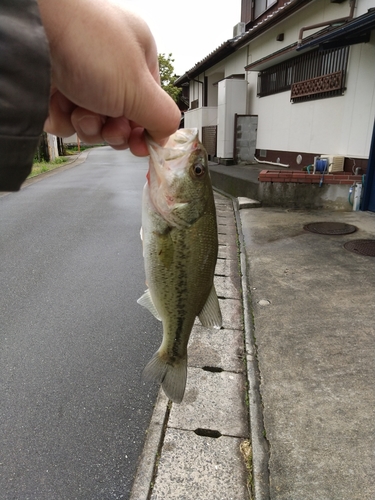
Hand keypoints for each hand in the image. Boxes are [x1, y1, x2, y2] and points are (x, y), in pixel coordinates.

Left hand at [37, 0, 180, 155]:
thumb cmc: (87, 43)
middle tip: (112, 127)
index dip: (146, 129)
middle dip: (116, 130)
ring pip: (94, 124)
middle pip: (122, 119)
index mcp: (137, 57)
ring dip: (90, 126)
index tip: (142, 146)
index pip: (150, 105)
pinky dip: (65, 120)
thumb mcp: (139, 86)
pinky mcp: (55, 91)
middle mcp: (109, 68)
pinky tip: (62, 104)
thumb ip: (162, 116)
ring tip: (82, 110)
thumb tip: (166, 135)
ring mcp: (80, 79)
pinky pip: (67, 121)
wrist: (32, 33)